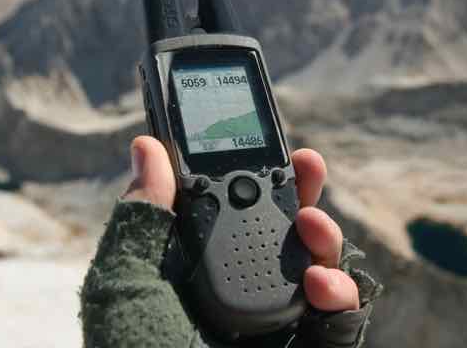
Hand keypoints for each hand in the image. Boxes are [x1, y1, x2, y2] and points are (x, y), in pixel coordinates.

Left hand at [124, 136, 359, 311]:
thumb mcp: (123, 291)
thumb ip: (138, 221)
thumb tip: (145, 148)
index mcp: (193, 275)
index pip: (226, 212)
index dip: (243, 171)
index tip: (254, 137)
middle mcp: (240, 296)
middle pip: (282, 231)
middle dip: (298, 193)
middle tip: (305, 163)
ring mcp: (280, 328)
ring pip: (323, 266)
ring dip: (325, 237)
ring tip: (310, 226)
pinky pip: (344, 321)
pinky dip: (341, 295)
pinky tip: (318, 283)